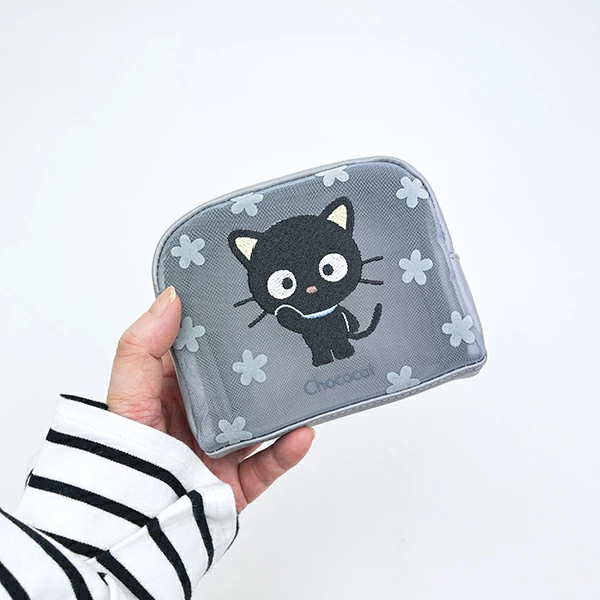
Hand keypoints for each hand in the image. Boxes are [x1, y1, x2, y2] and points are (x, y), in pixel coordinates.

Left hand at [106, 286, 313, 511]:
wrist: (132, 527)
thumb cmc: (125, 458)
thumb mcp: (127, 392)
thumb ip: (142, 345)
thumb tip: (171, 297)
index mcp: (173, 392)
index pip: (203, 354)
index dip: (222, 330)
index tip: (247, 304)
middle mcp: (201, 418)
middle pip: (239, 385)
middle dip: (263, 365)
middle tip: (290, 338)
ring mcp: (222, 450)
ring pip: (262, 423)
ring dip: (284, 407)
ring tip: (307, 384)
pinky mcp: (236, 483)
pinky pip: (270, 464)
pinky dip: (288, 450)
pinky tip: (302, 433)